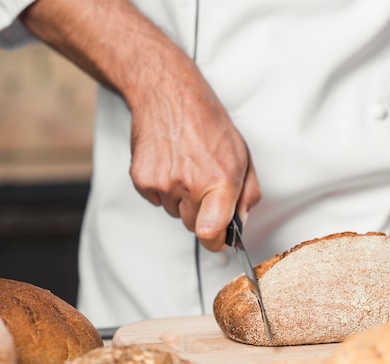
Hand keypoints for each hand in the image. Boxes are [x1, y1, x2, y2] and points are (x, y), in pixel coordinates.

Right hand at [128, 56, 261, 250]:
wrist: (169, 96)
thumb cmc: (208, 124)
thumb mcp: (242, 156)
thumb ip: (247, 195)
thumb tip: (241, 223)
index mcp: (219, 181)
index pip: (210, 233)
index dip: (216, 242)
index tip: (219, 240)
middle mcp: (189, 185)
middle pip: (193, 226)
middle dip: (201, 214)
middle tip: (203, 185)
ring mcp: (163, 183)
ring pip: (175, 213)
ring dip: (181, 199)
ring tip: (185, 167)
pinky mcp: (142, 180)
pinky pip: (156, 200)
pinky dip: (163, 189)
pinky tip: (169, 164)